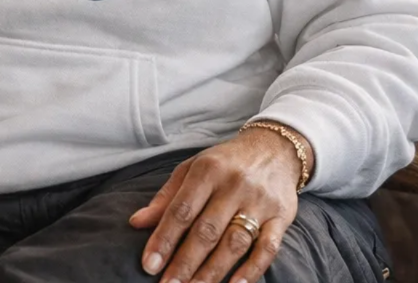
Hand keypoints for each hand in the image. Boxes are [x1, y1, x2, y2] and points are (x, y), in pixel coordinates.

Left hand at [129, 127, 309, 282]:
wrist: (274, 147)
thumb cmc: (225, 162)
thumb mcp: (192, 168)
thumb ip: (167, 197)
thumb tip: (136, 222)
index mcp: (208, 169)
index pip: (182, 209)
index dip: (164, 239)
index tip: (149, 265)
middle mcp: (234, 184)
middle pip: (207, 230)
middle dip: (185, 262)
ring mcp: (259, 201)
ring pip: (234, 242)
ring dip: (212, 272)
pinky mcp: (281, 216)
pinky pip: (268, 248)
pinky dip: (252, 270)